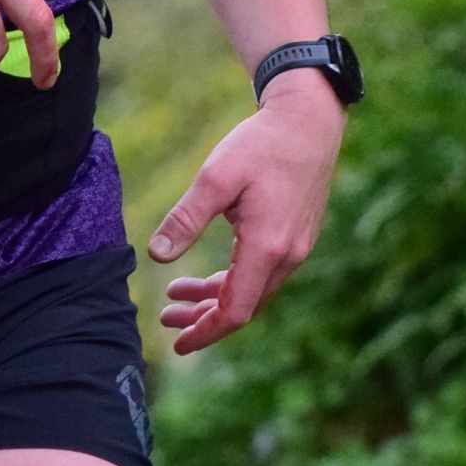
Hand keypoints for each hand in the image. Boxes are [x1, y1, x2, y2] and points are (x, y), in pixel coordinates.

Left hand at [148, 70, 343, 355]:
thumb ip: (185, 219)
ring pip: (253, 290)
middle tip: (167, 320)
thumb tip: (156, 257)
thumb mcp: (215, 178)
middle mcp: (287, 256)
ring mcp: (296, 247)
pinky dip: (234, 280)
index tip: (177, 344)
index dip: (205, 332)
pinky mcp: (297, 237)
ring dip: (216, 298)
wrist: (309, 121)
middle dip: (203, 318)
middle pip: (244, 307)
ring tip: (177, 294)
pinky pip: (263, 273)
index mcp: (267, 247)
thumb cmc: (261, 145)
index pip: (235, 311)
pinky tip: (211, 273)